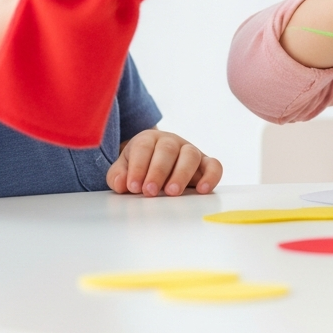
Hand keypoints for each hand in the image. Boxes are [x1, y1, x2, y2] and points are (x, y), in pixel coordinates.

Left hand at [107, 129, 221, 196]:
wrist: (156, 163)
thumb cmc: (139, 167)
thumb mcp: (123, 170)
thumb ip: (118, 176)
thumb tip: (121, 183)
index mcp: (148, 139)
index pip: (144, 147)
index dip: (138, 166)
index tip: (133, 186)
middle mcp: (171, 142)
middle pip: (168, 149)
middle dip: (158, 171)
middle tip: (150, 191)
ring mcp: (190, 151)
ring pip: (191, 155)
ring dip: (181, 174)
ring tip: (172, 192)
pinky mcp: (205, 164)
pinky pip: (214, 165)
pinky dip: (211, 176)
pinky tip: (202, 190)